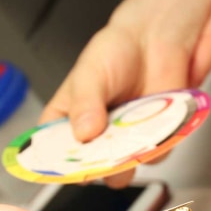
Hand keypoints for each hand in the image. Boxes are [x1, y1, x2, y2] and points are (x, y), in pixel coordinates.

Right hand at [39, 0, 210, 187]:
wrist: (157, 39)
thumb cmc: (115, 51)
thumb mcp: (91, 72)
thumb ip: (85, 102)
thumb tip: (83, 132)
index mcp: (66, 122)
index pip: (52, 153)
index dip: (57, 163)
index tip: (67, 164)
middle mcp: (93, 138)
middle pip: (88, 170)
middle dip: (96, 167)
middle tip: (102, 153)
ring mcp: (123, 143)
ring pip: (122, 171)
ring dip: (126, 160)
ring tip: (130, 134)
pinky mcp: (151, 142)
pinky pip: (153, 155)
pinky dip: (154, 144)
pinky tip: (152, 122)